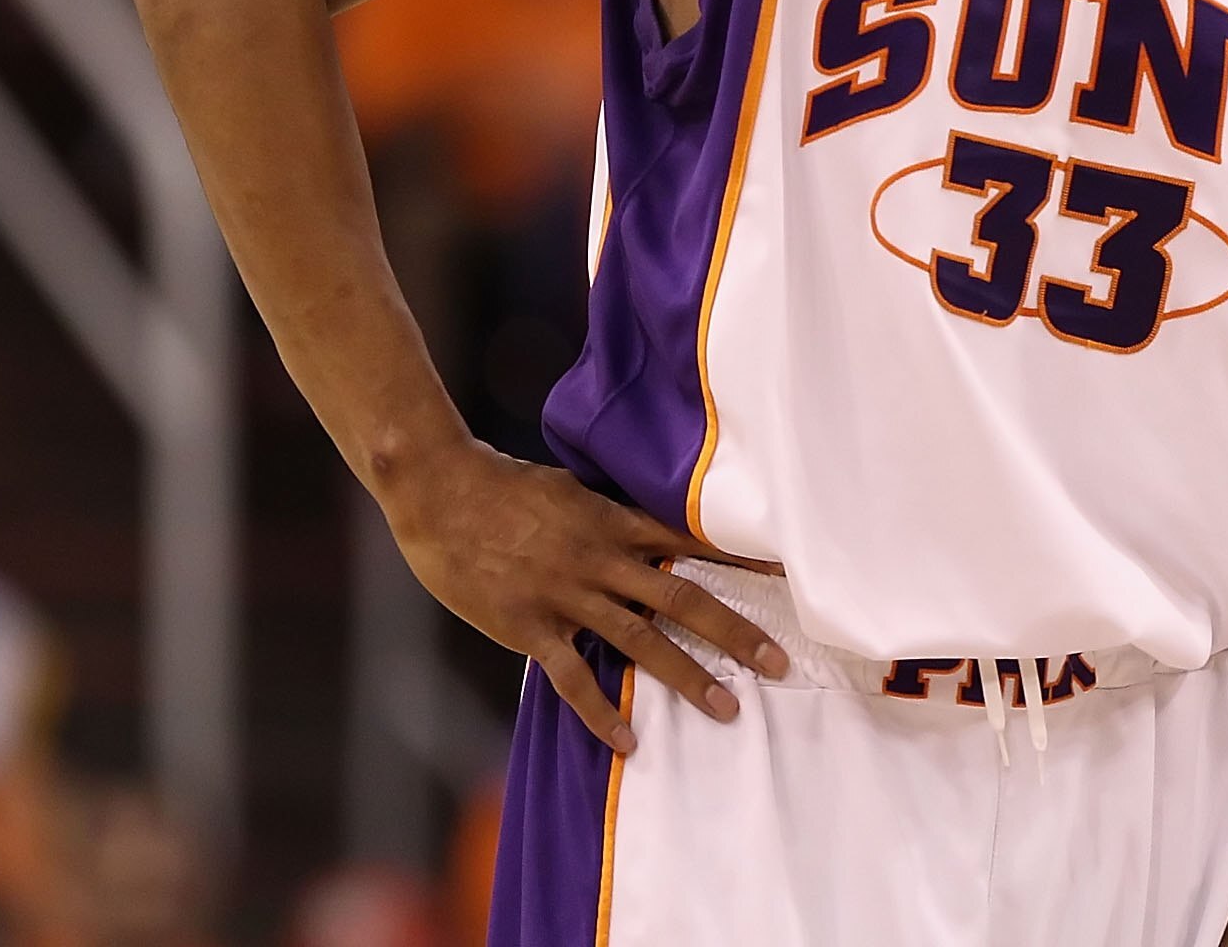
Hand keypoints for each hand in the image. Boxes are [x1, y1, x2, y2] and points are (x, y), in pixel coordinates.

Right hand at [381, 439, 786, 749]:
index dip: (740, 560)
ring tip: (727, 708)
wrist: (443, 493)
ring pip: (641, 640)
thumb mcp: (572, 490)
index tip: (784, 577)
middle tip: (778, 661)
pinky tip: (628, 739)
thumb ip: (610, 514)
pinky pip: (573, 677)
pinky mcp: (529, 626)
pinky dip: (601, 710)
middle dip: (734, 631)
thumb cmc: (506, 487)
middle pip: (683, 597)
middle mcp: (602, 559)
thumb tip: (647, 527)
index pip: (693, 542)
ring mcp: (567, 595)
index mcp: (616, 521)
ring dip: (688, 676)